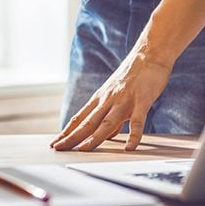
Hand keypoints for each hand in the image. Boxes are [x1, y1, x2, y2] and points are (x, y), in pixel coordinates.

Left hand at [50, 48, 172, 151]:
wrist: (148, 55)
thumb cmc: (132, 76)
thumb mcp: (115, 95)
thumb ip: (111, 116)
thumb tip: (108, 135)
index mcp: (100, 99)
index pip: (79, 118)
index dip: (67, 131)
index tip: (55, 143)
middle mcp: (108, 100)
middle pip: (87, 122)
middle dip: (72, 137)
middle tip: (58, 149)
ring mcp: (123, 101)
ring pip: (106, 123)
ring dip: (94, 138)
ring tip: (83, 150)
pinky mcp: (141, 101)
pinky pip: (137, 121)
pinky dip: (133, 135)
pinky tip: (129, 147)